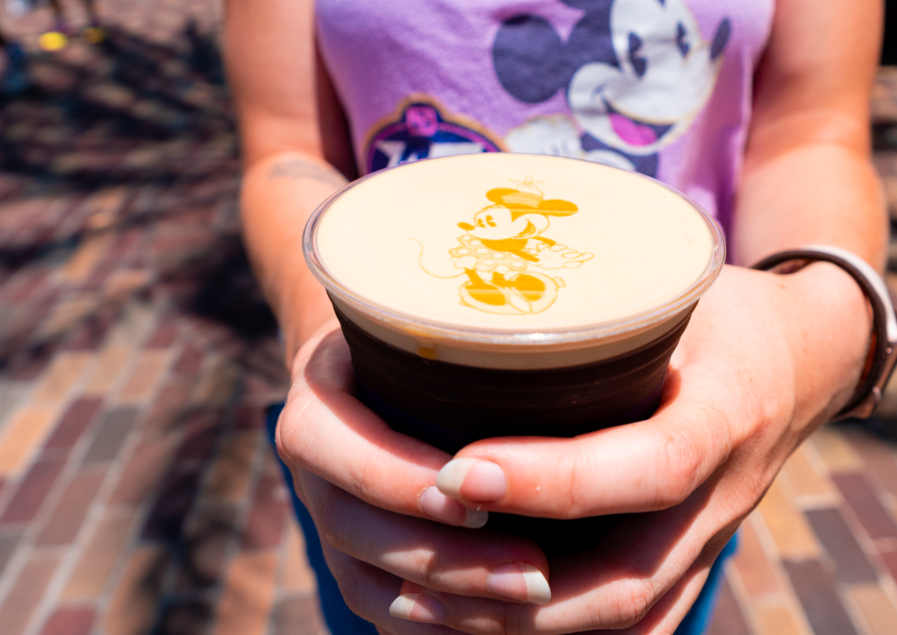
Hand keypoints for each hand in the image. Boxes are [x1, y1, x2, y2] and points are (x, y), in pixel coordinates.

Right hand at [274, 323, 555, 631]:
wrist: (382, 366)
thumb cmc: (426, 335)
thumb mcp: (432, 320)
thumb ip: (464, 343)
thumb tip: (554, 358)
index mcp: (316, 401)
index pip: (325, 443)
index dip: (393, 477)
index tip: (478, 494)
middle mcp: (314, 470)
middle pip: (351, 528)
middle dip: (443, 557)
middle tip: (534, 571)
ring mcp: (331, 519)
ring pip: (365, 582)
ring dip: (449, 601)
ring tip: (532, 599)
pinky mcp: (357, 559)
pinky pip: (381, 609)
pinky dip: (434, 622)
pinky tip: (496, 623)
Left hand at [384, 263, 870, 633]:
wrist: (807, 357)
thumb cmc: (725, 309)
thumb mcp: (679, 283)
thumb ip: (600, 300)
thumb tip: (472, 298)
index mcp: (731, 411)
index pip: (653, 467)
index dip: (555, 481)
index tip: (458, 467)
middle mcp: (726, 494)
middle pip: (629, 581)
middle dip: (513, 587)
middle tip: (414, 564)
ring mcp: (711, 539)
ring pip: (624, 620)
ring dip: (520, 626)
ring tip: (422, 605)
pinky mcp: (691, 558)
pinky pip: (630, 621)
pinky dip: (552, 631)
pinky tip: (473, 618)